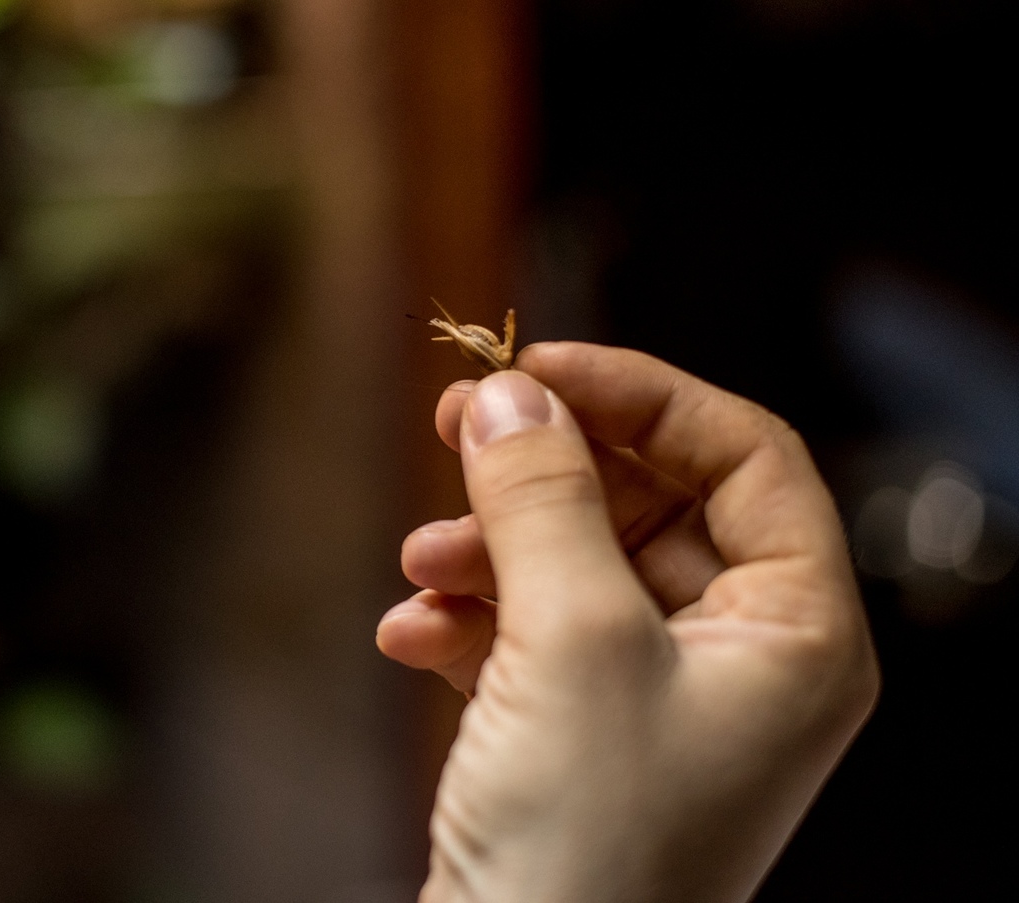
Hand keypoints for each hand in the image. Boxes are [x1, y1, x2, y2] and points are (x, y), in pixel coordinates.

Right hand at [376, 343, 878, 902]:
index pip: (748, 456)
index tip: (539, 363)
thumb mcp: (570, 638)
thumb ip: (544, 496)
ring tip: (422, 564)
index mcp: (797, 635)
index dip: (643, 393)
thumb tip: (512, 393)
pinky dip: (468, 620)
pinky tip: (413, 634)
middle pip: (651, 501)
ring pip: (577, 562)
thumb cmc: (591, 847)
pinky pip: (531, 633)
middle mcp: (744, 663)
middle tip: (458, 425)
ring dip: (489, 547)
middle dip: (547, 470)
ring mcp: (662, 703)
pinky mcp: (584, 739)